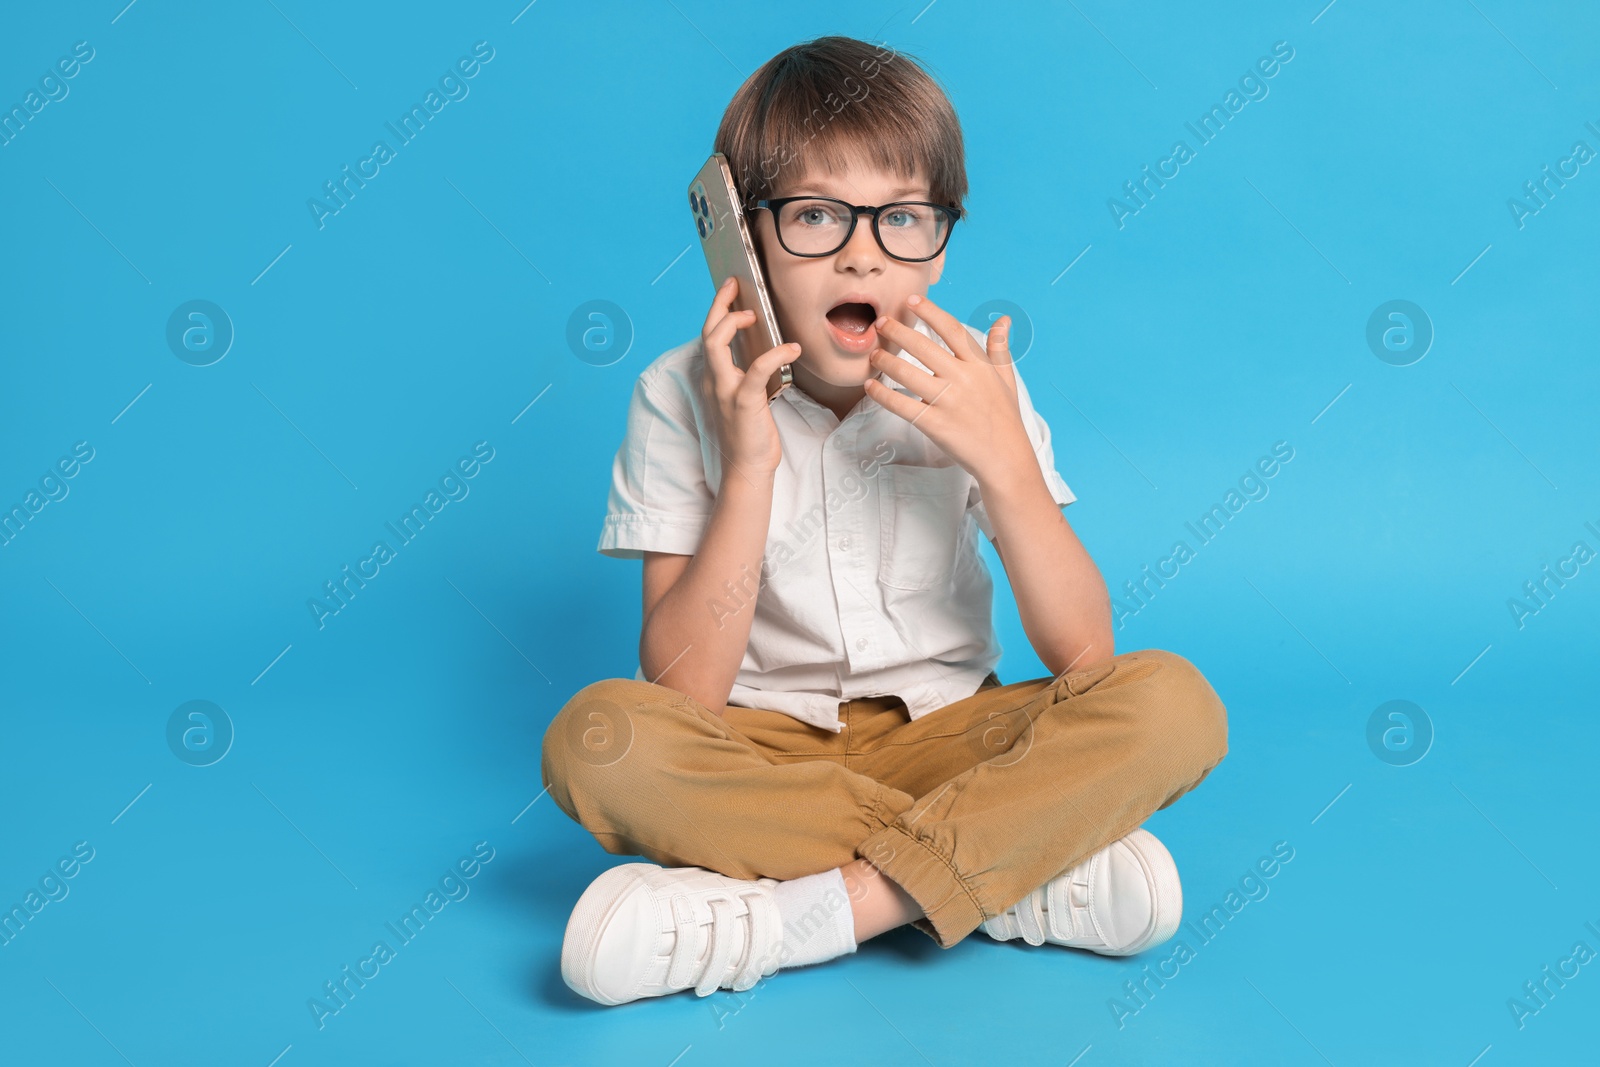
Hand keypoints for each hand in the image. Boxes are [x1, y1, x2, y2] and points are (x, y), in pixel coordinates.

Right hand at [700, 276, 797, 480]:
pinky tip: (792, 348)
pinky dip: (775, 354)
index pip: (709, 337)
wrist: (747, 468)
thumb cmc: (750, 434)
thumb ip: (745, 374)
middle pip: (707, 333)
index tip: (730, 290)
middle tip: (734, 286)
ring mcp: (726, 391)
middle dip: (719, 305)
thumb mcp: (744, 398)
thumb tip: (762, 350)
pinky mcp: (744, 403)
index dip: (717, 310)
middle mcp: (714, 381)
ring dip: (732, 323)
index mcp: (714, 379)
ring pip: (717, 345)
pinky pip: (756, 369)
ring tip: (753, 314)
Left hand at [864, 294, 1034, 485]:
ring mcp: (948, 402)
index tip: (911, 301)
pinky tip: (871, 386)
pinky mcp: (935, 424)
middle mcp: (962, 379)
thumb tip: (1004, 320)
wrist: (1006, 460)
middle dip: (898, 331)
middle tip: (880, 323)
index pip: (951, 330)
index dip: (930, 312)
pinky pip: (901, 405)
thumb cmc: (1005, 419)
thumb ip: (999, 349)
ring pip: (907, 373)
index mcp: (979, 366)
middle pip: (923, 346)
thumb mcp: (1007, 380)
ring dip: (885, 360)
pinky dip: (882, 395)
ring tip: (873, 354)